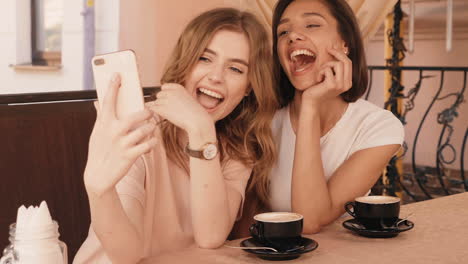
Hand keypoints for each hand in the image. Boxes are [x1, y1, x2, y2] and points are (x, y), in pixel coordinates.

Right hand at [84, 74, 156, 195]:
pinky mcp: (130, 156)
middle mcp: (113, 131)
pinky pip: (148, 145)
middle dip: (146, 113)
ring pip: (145, 130)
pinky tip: (151, 142)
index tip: (118, 75)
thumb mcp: (97, 132)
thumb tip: (97, 102)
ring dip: (151, 129)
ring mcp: (122, 144)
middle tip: (150, 112)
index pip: (108, 101)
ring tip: (151, 129)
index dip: (113, 87)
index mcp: (104, 123)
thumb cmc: (98, 150)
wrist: (98, 175)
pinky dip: (152, 143)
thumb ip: (100, 117)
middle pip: (136, 116)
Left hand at [149, 83, 212, 133]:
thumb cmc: (194, 112)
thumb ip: (174, 97)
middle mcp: (171, 92)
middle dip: (162, 101)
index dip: (166, 94)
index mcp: (178, 87)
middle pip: (159, 95)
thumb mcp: (186, 98)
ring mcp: (166, 100)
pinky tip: (165, 116)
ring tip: (172, 114)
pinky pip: (153, 109)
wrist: (197, 120)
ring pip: (156, 103)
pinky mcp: (162, 109)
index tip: (171, 101)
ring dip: (160, 108)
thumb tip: (158, 100)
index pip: (164, 87)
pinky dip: (157, 113)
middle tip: (172, 109)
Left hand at [302, 45, 351, 105]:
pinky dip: (320, 72)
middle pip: (346, 62)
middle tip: (328, 50)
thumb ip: (336, 70)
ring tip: (320, 73)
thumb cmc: (318, 88)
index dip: (341, 54)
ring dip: (326, 65)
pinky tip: (318, 80)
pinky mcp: (332, 85)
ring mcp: (340, 85)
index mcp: (348, 82)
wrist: (311, 101)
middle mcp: (347, 84)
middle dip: (336, 53)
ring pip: (337, 64)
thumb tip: (337, 51)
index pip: (349, 63)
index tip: (332, 49)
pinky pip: (327, 69)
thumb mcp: (330, 78)